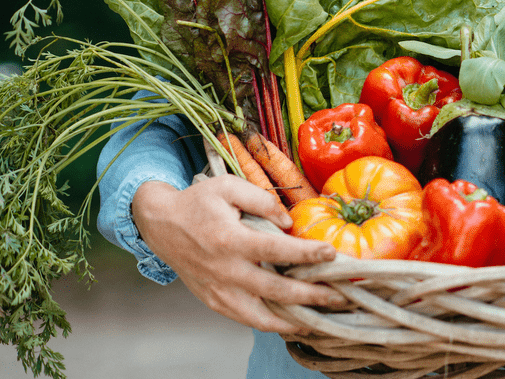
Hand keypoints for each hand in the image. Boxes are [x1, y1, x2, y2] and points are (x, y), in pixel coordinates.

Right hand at [132, 175, 345, 333]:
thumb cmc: (199, 202)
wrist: (161, 224)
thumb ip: (262, 200)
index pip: (275, 250)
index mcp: (229, 239)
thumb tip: (289, 222)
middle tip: (338, 295)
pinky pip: (246, 320)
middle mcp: (224, 269)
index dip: (306, 254)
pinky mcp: (214, 301)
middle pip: (274, 289)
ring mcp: (218, 290)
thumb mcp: (228, 186)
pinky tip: (293, 321)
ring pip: (261, 316)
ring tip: (321, 318)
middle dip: (310, 295)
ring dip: (293, 320)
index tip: (332, 254)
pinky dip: (272, 324)